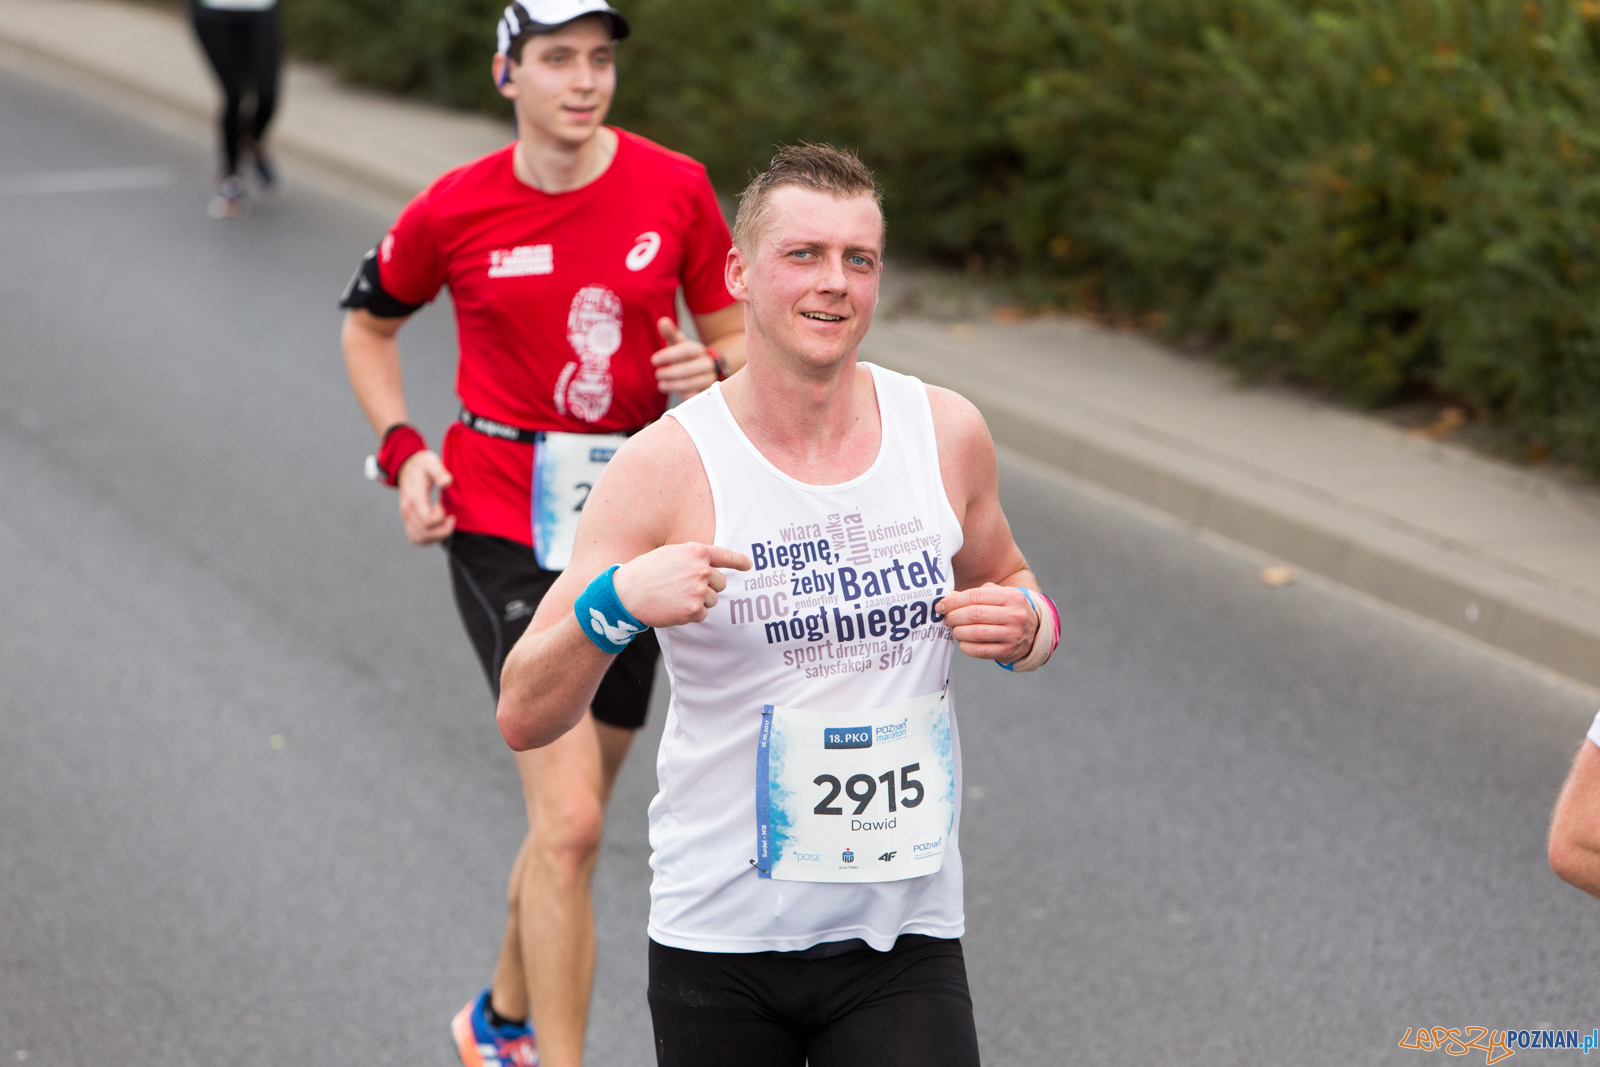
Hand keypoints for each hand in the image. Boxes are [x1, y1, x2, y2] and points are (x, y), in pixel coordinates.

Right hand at [396, 450, 455, 544]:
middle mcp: (407, 511)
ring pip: (420, 539)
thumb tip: (447, 482)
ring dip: (437, 536)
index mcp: (414, 499)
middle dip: (443, 529)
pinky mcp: (407, 521)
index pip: (427, 521)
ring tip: (445, 523)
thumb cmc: (422, 465)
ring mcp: (406, 518)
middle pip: (425, 534)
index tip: (443, 505)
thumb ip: (439, 471)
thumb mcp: (431, 462)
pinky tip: (438, 528)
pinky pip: (416, 539)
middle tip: (451, 517)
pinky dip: (429, 539)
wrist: (406, 466)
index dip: (440, 518)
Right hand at [612, 542, 751, 627]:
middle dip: (708, 587)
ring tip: (675, 597)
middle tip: (684, 588)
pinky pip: (703, 614)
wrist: (627, 593)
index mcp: (696, 551)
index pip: (724, 555)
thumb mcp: (670, 555)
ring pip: (713, 600)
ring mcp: (699, 590)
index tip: (748, 565)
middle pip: (721, 583)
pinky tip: (674, 607)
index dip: (739, 561)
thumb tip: (711, 567)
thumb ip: (692, 558)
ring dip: (699, 601)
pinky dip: (691, 614)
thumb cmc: (646, 572)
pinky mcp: (694, 610)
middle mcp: (701, 569)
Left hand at [651, 317, 718, 397]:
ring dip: (674, 385)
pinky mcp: (708, 393)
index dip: (669, 355)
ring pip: (692, 384)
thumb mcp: (680, 344)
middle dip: (670, 373)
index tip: (653, 360)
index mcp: (698, 350)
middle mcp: (706, 364)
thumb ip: (671, 333)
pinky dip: (687, 396)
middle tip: (657, 374)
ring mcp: (709, 379)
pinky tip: (678, 394)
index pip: (685, 351)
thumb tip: (662, 321)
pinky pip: (698, 396)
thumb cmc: (687, 356)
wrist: (708, 370)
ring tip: (661, 385)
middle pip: (688, 369)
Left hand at [936, 583, 1038, 663]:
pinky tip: (963, 642)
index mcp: (1011, 596)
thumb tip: (948, 596)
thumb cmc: (1007, 610)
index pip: (976, 596)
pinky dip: (967, 647)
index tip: (941, 606)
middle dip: (954, 617)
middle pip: (975, 614)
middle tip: (947, 619)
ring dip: (959, 632)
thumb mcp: (999, 596)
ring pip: (977, 633)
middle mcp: (1015, 615)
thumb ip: (976, 594)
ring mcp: (1013, 634)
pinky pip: (981, 651)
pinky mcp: (1008, 651)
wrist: (1033, 632)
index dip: (954, 601)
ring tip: (954, 630)